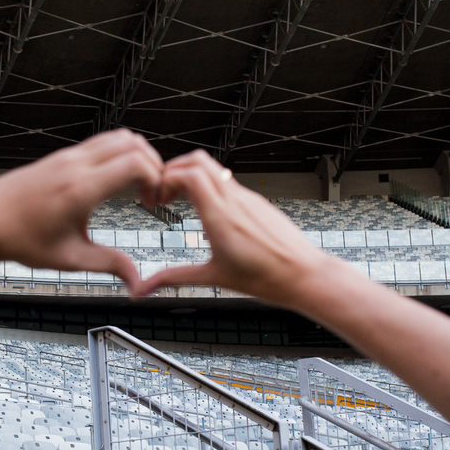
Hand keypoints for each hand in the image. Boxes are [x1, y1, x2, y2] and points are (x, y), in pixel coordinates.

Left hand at [0, 129, 163, 290]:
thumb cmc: (19, 240)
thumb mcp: (69, 258)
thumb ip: (108, 265)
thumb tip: (136, 282)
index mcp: (81, 189)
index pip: (135, 163)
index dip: (156, 178)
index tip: (153, 201)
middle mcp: (75, 165)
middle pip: (132, 142)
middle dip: (152, 164)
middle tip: (151, 191)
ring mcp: (66, 157)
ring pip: (116, 137)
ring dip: (135, 156)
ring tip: (135, 186)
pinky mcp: (59, 157)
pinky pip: (99, 143)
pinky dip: (117, 154)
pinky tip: (112, 183)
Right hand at [137, 149, 331, 305]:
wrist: (304, 275)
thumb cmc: (267, 278)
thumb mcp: (213, 278)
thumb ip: (174, 278)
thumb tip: (145, 288)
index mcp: (220, 217)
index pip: (188, 175)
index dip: (166, 179)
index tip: (157, 197)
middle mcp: (235, 201)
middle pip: (198, 161)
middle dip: (173, 170)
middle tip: (163, 191)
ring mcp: (248, 198)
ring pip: (214, 168)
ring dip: (191, 175)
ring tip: (180, 198)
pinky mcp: (257, 202)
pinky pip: (228, 182)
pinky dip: (209, 185)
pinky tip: (206, 209)